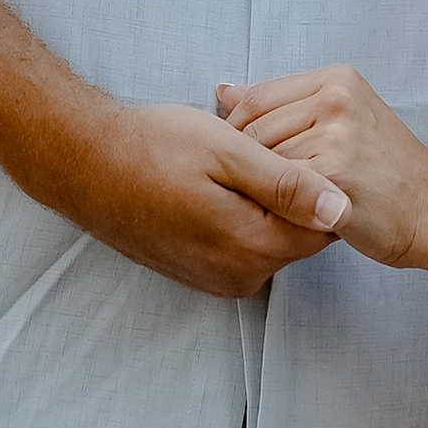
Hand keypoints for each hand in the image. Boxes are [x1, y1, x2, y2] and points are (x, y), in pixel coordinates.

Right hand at [48, 98, 350, 302]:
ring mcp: (215, 279)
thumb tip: (344, 208)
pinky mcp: (197, 272)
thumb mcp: (229, 152)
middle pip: (298, 234)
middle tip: (256, 148)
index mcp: (254, 249)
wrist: (83, 163)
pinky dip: (238, 214)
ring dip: (262, 202)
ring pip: (269, 238)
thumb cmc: (153, 147)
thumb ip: (289, 184)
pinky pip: (241, 244)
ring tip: (228, 161)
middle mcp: (239, 277)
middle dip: (290, 192)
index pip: (326, 226)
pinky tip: (210, 182)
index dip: (319, 181)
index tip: (289, 148)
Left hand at [215, 67, 427, 272]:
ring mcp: (335, 135)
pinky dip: (279, 207)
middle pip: (253, 130)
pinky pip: (276, 189)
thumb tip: (224, 92)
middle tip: (279, 189)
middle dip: (253, 166)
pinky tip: (300, 216)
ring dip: (266, 189)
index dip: (242, 136)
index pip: (255, 98)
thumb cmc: (389, 173)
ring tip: (296, 202)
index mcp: (337, 78)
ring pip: (261, 162)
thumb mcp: (344, 120)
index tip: (255, 163)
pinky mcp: (333, 175)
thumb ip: (285, 105)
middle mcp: (336, 98)